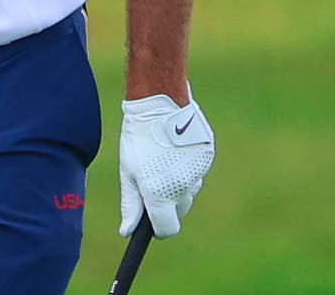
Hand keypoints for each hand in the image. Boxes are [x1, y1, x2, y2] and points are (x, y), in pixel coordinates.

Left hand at [118, 91, 213, 238]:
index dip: (158, 228)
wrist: (160, 103)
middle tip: (153, 182)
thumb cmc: (139, 137)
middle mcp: (182, 187)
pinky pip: (196, 172)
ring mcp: (198, 172)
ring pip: (189, 191)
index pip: (167, 229)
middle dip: (168, 205)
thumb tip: (128, 231)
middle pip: (179, 211)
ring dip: (178, 184)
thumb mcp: (129, 171)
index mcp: (160, 193)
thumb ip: (131, 204)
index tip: (151, 222)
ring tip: (162, 158)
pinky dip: (187, 167)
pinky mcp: (207, 158)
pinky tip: (175, 149)